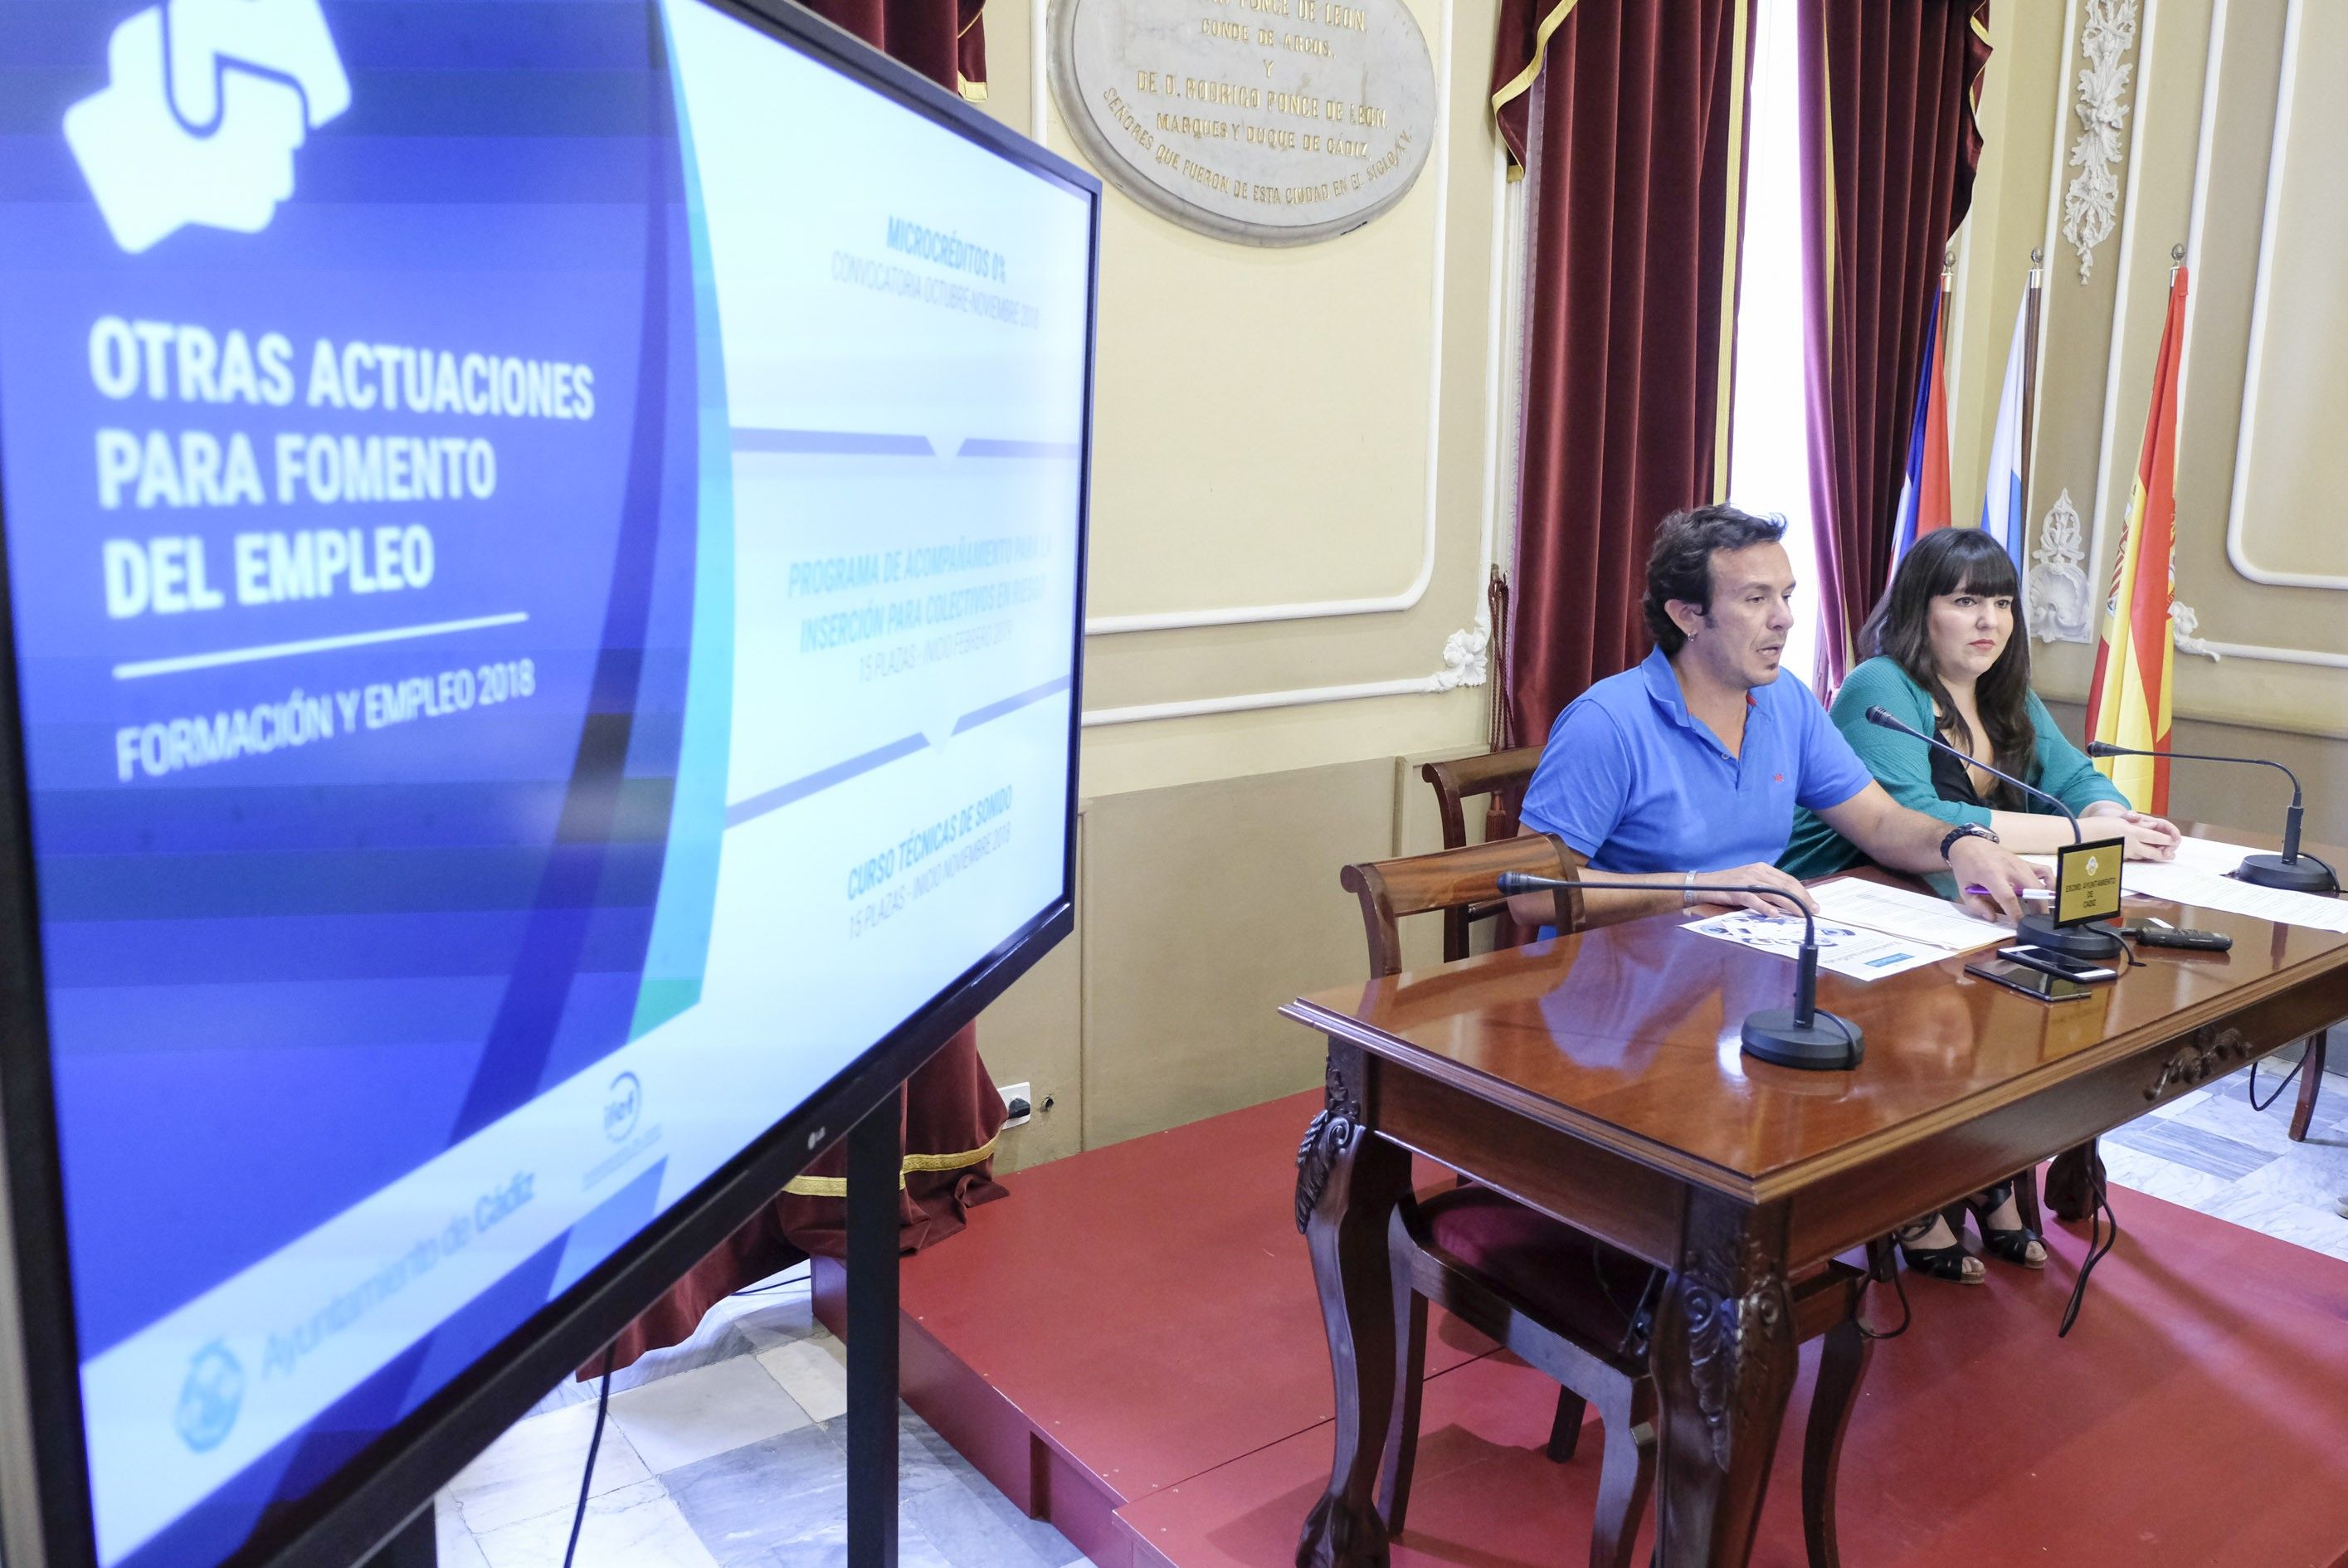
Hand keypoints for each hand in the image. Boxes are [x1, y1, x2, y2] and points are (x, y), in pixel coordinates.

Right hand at [1694, 863, 1815, 918]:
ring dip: (1790, 905)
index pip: (1788, 879)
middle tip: (1813, 912)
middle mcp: (1757, 872)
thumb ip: (1766, 888)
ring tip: (1801, 915)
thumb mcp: (1750, 883)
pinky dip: (1765, 907)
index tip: (1812, 904)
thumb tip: (1787, 902)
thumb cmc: (1727, 886)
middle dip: (1802, 899)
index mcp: (1762, 868)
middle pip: (1786, 885)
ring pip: (1775, 893)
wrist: (1702, 884)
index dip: (1803, 892)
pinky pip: (1754, 900)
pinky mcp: (1737, 891)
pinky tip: (1774, 914)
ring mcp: (1747, 881)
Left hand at [1947, 836, 2050, 922]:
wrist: (1970, 843)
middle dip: (2036, 910)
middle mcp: (2010, 868)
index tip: (2019, 925)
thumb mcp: (1964, 888)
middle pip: (2031, 890)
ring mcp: (2021, 864)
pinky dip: (2050, 882)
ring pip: (2040, 883)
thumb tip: (1994, 918)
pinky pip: (2045, 871)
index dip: (2015, 913)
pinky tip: (2048, 894)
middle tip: (2035, 924)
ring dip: (2043, 900)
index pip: (2008, 896)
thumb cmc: (1966, 867)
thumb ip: (1976, 905)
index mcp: (1992, 875)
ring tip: (2040, 914)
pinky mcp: (2026, 862)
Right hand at [2082, 800, 2180, 860]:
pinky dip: (2137, 856)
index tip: (2174, 840)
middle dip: (2163, 854)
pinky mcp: (2117, 859)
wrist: (2080, 835)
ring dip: (2151, 856)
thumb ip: (2136, 824)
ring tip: (2160, 856)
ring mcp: (2123, 853)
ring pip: (2142, 856)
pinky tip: (2139, 854)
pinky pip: (2131, 857)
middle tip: (2171, 854)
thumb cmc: (2099, 824)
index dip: (2166, 840)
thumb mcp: (2120, 820)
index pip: (2154, 838)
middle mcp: (2130, 845)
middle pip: (2151, 852)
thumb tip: (2151, 826)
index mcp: (2132, 833)